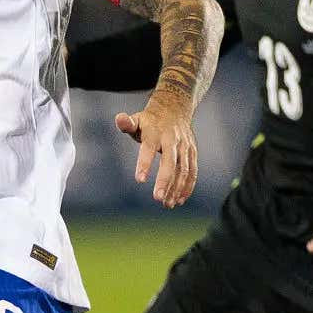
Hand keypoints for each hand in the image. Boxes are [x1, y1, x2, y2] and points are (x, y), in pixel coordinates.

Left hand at [114, 93, 197, 207]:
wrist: (175, 108)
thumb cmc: (150, 120)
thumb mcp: (137, 119)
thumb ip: (127, 123)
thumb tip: (119, 119)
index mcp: (155, 132)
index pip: (149, 148)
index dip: (145, 163)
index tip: (139, 180)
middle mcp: (172, 139)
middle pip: (169, 161)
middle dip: (165, 180)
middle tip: (158, 198)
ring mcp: (184, 146)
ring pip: (183, 169)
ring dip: (176, 188)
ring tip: (168, 204)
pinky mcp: (192, 152)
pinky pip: (192, 171)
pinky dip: (188, 186)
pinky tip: (180, 200)